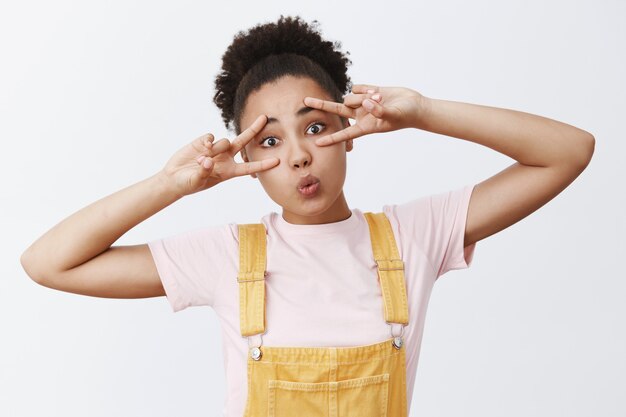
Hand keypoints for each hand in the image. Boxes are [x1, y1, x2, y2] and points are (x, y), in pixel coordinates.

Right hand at [160, 115, 278, 196]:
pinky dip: (208, 141)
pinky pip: (211, 136)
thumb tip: (207, 160)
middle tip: (265, 118)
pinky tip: (201, 148)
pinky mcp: (204, 142)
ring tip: (201, 160)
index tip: (277, 161)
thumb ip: (203, 172)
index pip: (249, 167)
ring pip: (224, 141)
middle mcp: (225, 158)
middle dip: (254, 129)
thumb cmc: (187, 184)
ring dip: (216, 149)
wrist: (173, 178)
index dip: (263, 164)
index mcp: (228, 171)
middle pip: (243, 142)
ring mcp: (216, 149)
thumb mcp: (196, 181)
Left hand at [303, 84, 427, 145]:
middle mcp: (361, 115)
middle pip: (336, 110)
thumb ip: (379, 110)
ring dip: (363, 96)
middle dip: (321, 105)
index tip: (317, 142)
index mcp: (365, 126)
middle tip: (305, 101)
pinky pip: (357, 87)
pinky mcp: (368, 92)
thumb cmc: (405, 116)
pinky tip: (377, 92)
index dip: (331, 138)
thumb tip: (366, 102)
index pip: (344, 134)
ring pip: (351, 96)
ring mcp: (363, 103)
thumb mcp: (392, 115)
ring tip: (379, 98)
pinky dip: (366, 88)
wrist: (414, 106)